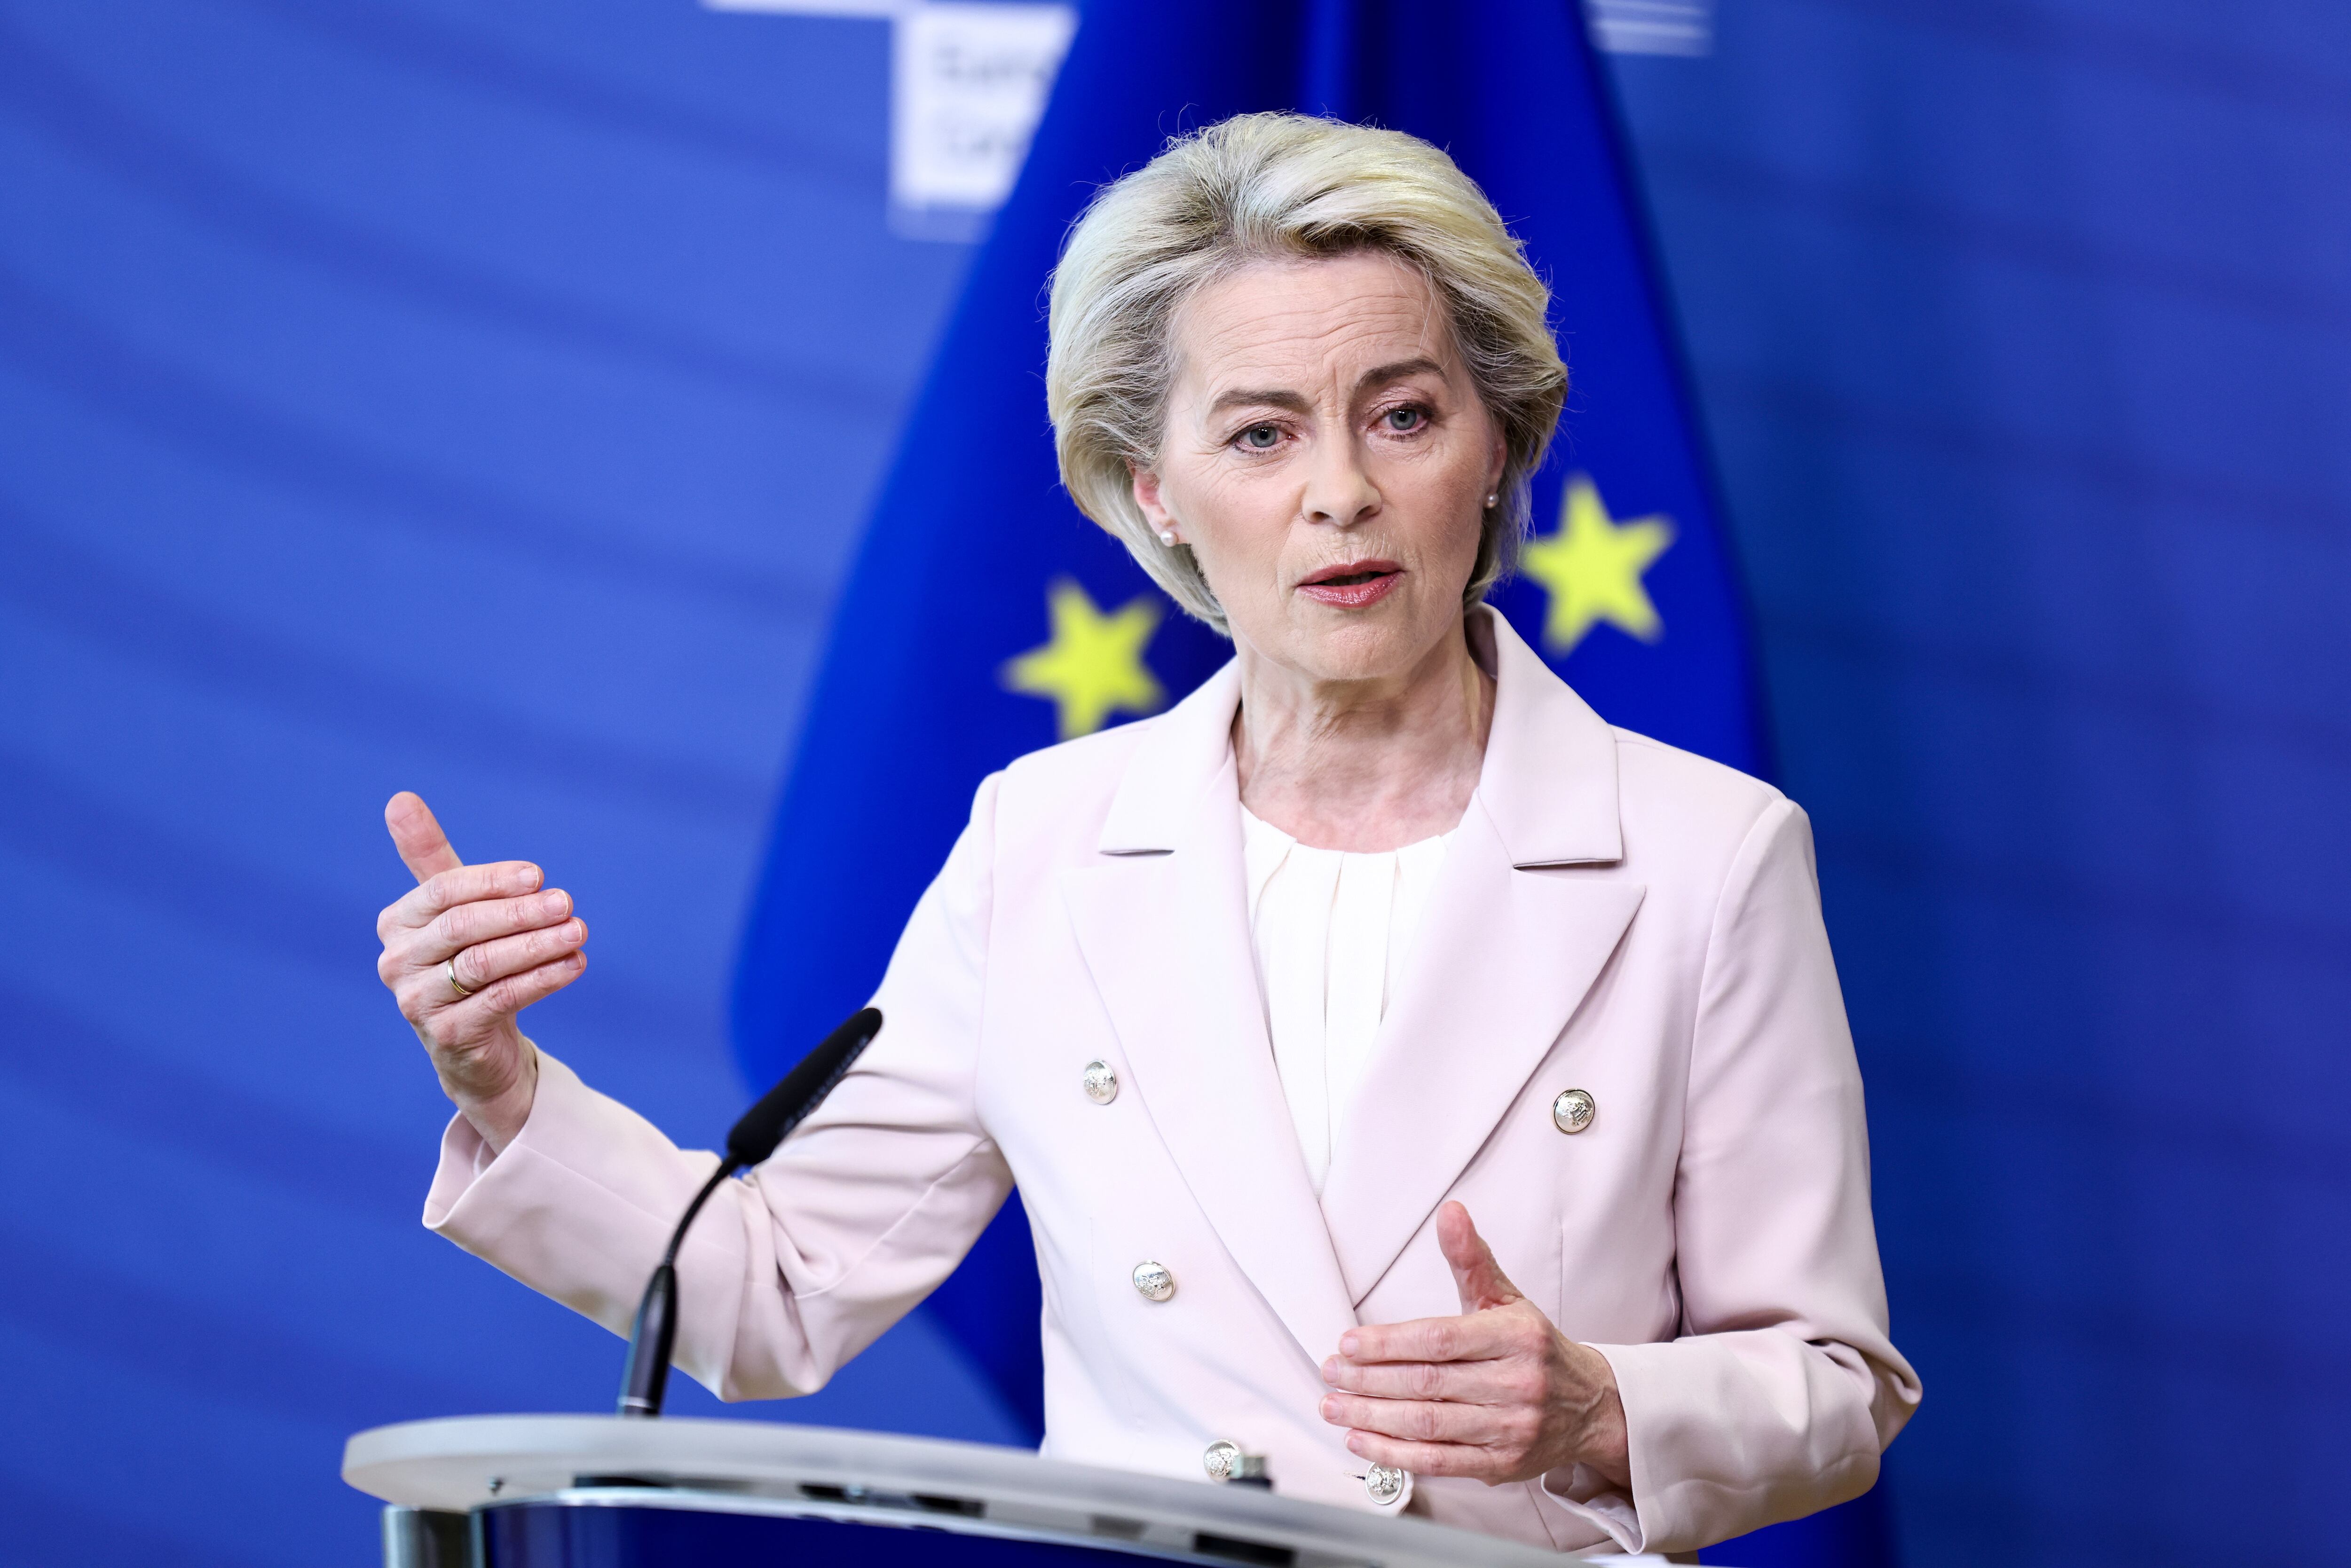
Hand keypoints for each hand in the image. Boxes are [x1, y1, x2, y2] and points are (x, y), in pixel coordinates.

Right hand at [375, 791, 584, 1150]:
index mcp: (397, 922)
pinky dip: (543, 979)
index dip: (493, 880)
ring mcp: (417, 1002)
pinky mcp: (448, 1035)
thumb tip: (399, 798)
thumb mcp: (452, 908)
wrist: (473, 1041)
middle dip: (521, 913)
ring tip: (579, 932)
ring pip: (484, 964)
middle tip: (568, 902)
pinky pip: (502, 999)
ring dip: (538, 945)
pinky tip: (576, 964)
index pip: (443, 890)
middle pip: (464, 927)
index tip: (539, 875)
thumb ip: (430, 856)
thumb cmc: (465, 957)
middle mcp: (397, 962)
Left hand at [1318, 1201, 1629, 1487]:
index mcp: (1515, 1336)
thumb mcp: (1507, 1298)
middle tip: (1331, 1373)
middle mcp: (1516, 1382)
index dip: (1389, 1343)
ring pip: (1429, 1424)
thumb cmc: (1536, 1348)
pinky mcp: (1503, 1465)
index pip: (1440, 1339)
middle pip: (1428, 1383)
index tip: (1348, 1343)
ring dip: (1372, 1418)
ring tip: (1335, 1407)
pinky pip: (1440, 1462)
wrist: (1590, 1406)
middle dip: (1369, 1379)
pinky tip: (1363, 1441)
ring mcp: (1510, 1427)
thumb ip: (1471, 1258)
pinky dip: (1396, 1454)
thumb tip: (1450, 1212)